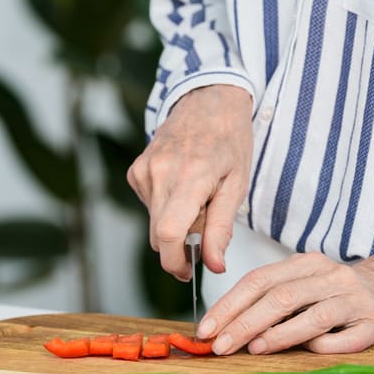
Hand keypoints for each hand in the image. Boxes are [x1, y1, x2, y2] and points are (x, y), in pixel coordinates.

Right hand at [127, 85, 252, 279]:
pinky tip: (183, 187)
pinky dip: (166, 208)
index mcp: (191, 175)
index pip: (169, 233)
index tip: (188, 272)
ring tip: (198, 199)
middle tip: (204, 236)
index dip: (175, 261)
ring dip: (175, 224)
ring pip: (154, 223)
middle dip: (180, 247)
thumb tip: (215, 265)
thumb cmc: (229, 139)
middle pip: (158, 235)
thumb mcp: (237, 185)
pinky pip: (149, 206)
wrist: (209, 101)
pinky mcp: (136, 171)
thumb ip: (222, 229)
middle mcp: (161, 172)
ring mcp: (144, 170)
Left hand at [197, 241, 373, 353]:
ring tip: (252, 349)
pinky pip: (344, 339)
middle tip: (220, 345)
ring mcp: (355, 300)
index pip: (259, 280)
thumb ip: (271, 298)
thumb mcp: (304, 284)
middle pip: (280, 297)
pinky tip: (303, 354)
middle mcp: (331, 277)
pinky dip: (321, 347)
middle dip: (244, 322)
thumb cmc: (337, 294)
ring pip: (311, 317)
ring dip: (277, 335)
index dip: (229, 305)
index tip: (206, 328)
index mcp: (307, 264)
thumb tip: (223, 328)